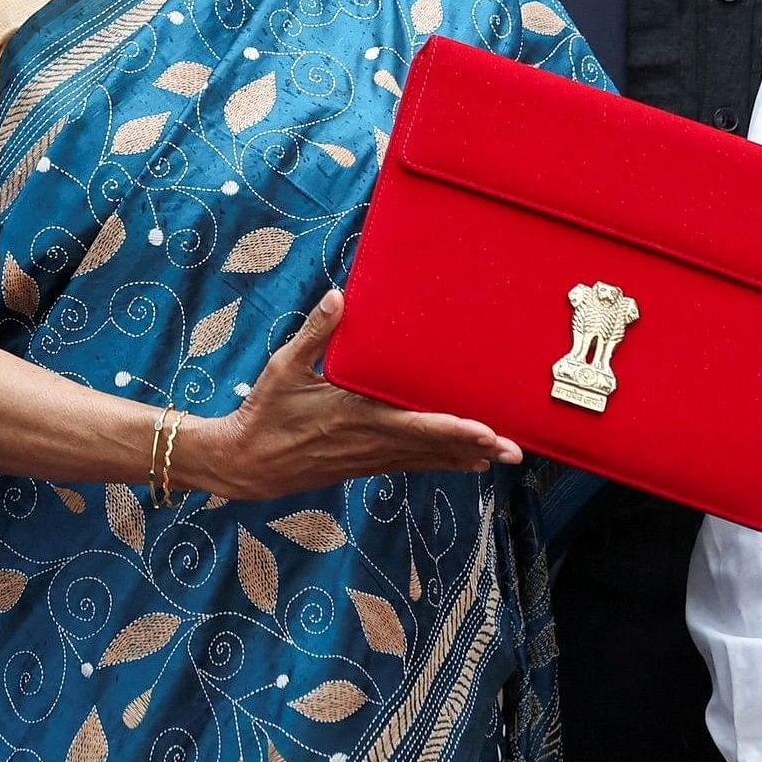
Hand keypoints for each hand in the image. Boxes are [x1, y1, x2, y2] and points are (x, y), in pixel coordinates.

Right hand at [180, 291, 518, 500]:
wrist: (247, 463)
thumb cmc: (265, 412)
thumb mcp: (283, 367)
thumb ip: (316, 333)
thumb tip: (340, 296)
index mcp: (354, 415)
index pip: (413, 425)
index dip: (452, 430)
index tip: (484, 430)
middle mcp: (369, 441)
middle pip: (432, 446)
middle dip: (474, 447)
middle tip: (515, 450)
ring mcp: (369, 457)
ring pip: (426, 459)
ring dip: (464, 456)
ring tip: (502, 455)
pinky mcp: (364, 465)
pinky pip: (410, 464)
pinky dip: (440, 462)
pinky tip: (465, 463)